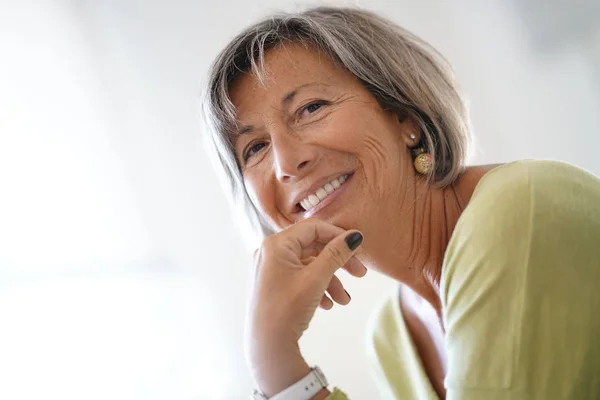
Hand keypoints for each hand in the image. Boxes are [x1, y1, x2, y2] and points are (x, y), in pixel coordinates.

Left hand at [245, 218, 365, 395]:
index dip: (338, 236)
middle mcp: (271, 252)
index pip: (313, 228)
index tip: (359, 248)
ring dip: (331, 280)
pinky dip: (318, 287)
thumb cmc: (288, 308)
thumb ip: (336, 254)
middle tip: (361, 274)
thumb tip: (354, 236)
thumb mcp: (316, 279)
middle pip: (313, 247)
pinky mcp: (274, 285)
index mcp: (276, 244)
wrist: (267, 346)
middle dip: (338, 262)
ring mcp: (271, 269)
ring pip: (310, 265)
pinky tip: (328, 305)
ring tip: (344, 300)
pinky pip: (301, 278)